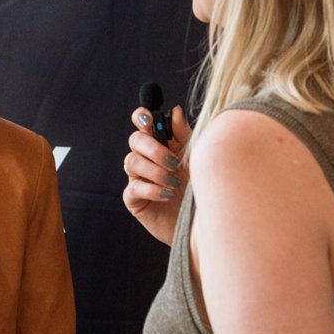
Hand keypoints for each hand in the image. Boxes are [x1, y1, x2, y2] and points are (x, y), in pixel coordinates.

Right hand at [123, 102, 191, 244]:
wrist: (202, 223)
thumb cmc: (199, 187)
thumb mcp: (197, 158)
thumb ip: (185, 135)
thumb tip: (175, 110)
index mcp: (160, 143)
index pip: (142, 122)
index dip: (142, 116)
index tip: (150, 119)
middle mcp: (146, 158)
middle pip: (135, 140)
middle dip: (153, 149)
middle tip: (173, 162)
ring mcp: (138, 178)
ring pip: (131, 162)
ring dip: (155, 171)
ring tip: (174, 183)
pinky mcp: (134, 199)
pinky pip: (134, 187)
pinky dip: (152, 189)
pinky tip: (168, 194)